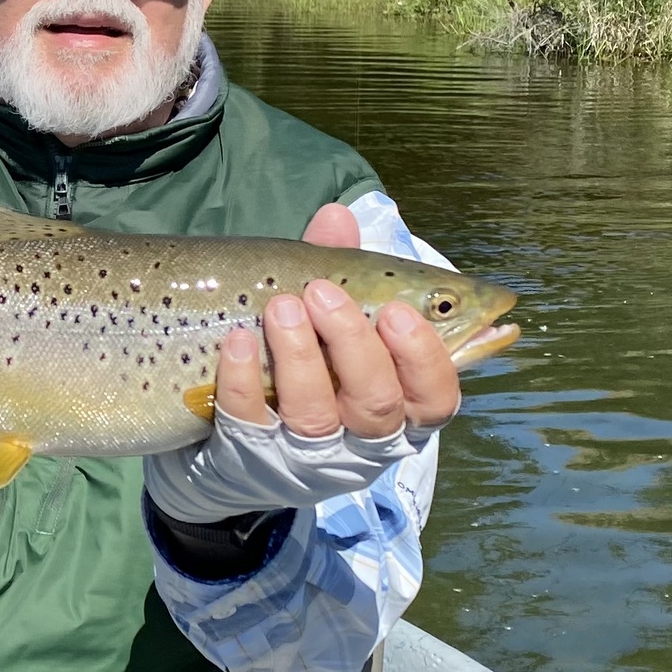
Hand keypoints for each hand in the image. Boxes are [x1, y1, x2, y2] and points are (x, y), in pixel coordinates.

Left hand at [213, 204, 459, 438]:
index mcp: (400, 403)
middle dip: (353, 342)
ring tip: (281, 308)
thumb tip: (337, 215)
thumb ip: (338, 266)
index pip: (435, 394)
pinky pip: (250, 422)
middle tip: (322, 292)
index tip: (396, 310)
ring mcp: (307, 452)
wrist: (242, 437)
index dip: (425, 356)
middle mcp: (362, 436)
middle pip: (377, 402)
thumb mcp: (329, 314)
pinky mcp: (252, 455)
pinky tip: (236, 341)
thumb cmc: (309, 359)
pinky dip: (243, 379)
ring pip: (316, 415)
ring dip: (300, 357)